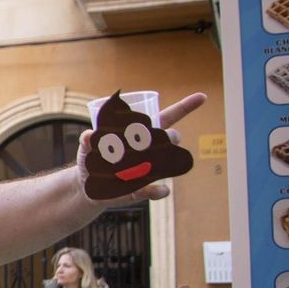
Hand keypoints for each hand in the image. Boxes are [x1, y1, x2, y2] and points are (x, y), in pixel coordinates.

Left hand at [76, 92, 205, 204]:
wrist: (86, 185)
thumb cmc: (91, 159)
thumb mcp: (87, 148)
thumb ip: (88, 140)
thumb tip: (88, 135)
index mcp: (141, 134)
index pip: (166, 118)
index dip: (184, 107)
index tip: (202, 97)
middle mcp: (151, 151)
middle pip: (170, 138)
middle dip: (169, 136)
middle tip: (152, 140)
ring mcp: (151, 170)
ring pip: (168, 163)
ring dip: (162, 162)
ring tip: (140, 165)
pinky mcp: (144, 190)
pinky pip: (158, 191)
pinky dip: (158, 191)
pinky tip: (156, 190)